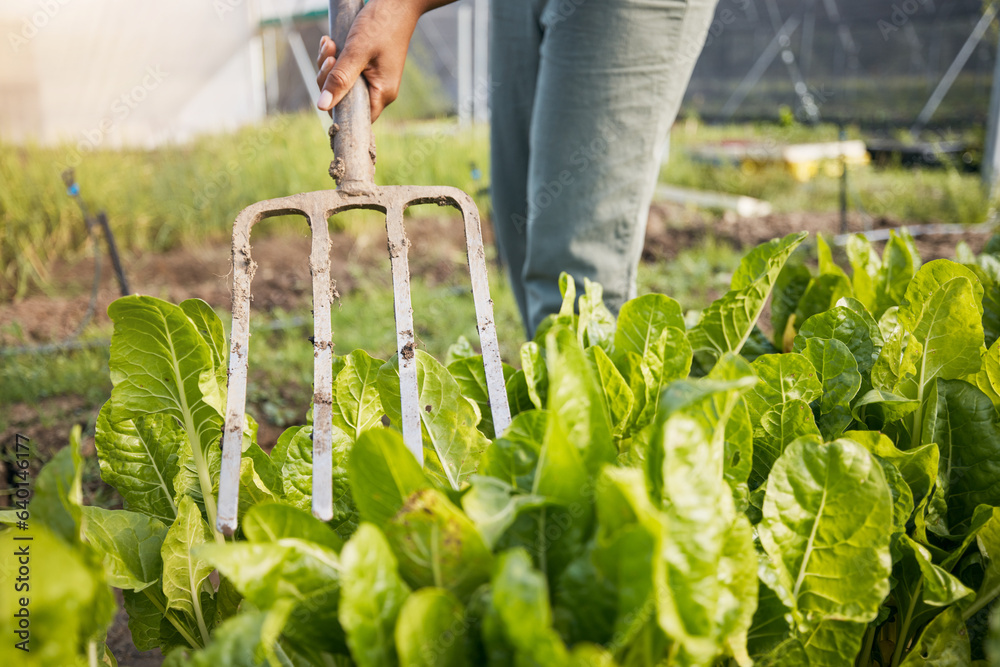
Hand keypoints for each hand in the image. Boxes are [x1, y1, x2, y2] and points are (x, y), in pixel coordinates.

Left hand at [316, 0, 424, 121]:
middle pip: (344, 99)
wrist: (397, 2)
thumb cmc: (382, 24)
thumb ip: (340, 79)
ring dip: (329, 64)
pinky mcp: (367, 66)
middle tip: (329, 55)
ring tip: (329, 44)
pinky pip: (345, 70)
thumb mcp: (357, 52)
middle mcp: (379, 90)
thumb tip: (323, 106)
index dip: (336, 107)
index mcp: (383, 93)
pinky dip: (335, 58)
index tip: (326, 87)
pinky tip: (331, 42)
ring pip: (341, 82)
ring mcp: (373, 78)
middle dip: (329, 78)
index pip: (355, 117)